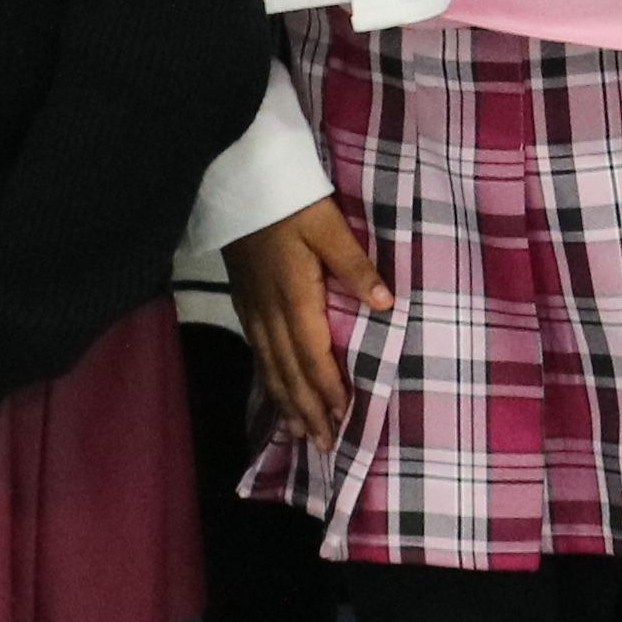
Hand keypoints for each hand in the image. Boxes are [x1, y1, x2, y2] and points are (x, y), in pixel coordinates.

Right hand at [220, 196, 395, 446]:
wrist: (235, 176)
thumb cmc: (288, 197)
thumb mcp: (327, 224)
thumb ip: (355, 264)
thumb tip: (386, 303)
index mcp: (295, 296)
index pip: (313, 355)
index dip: (327, 390)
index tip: (342, 419)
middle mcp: (270, 310)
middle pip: (288, 371)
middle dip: (306, 410)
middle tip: (322, 445)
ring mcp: (252, 306)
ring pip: (269, 365)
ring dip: (285, 401)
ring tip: (298, 432)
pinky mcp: (242, 297)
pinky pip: (256, 348)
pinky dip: (266, 376)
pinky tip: (272, 386)